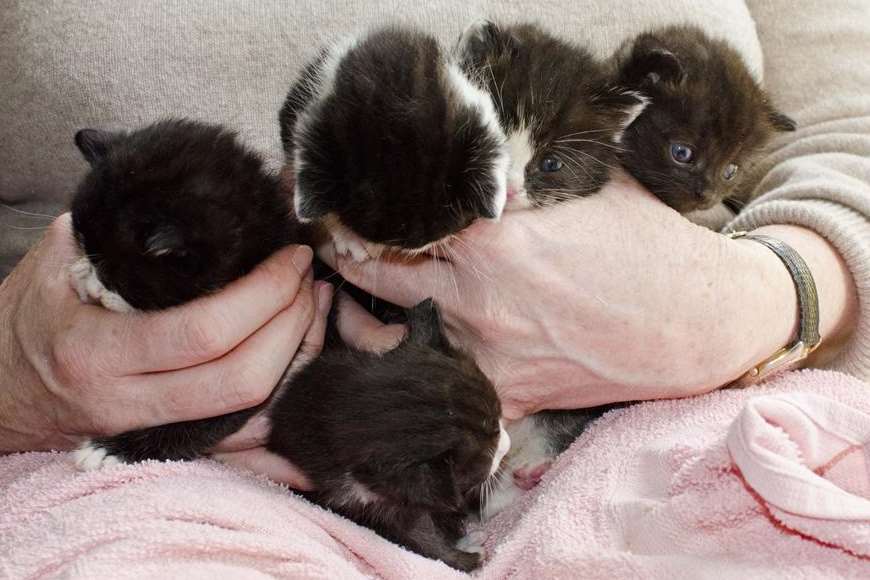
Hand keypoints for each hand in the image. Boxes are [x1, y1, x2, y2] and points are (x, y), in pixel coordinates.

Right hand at [0, 214, 319, 458]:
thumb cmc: (22, 325)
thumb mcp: (48, 270)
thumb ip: (104, 236)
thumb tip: (166, 198)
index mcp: (97, 352)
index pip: (203, 332)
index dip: (262, 295)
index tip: (290, 258)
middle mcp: (128, 401)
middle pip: (241, 379)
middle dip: (293, 325)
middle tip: (307, 278)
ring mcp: (151, 430)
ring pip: (250, 414)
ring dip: (297, 359)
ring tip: (314, 306)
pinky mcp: (169, 444)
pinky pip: (243, 435)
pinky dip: (281, 395)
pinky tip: (299, 352)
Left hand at [322, 174, 856, 418]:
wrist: (702, 323)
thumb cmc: (651, 248)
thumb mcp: (588, 188)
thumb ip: (525, 181)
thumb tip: (484, 168)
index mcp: (492, 244)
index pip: (398, 225)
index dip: (364, 216)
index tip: (344, 212)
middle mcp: (478, 304)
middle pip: (378, 282)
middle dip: (346, 266)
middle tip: (333, 255)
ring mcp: (490, 358)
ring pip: (393, 348)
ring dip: (364, 329)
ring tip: (348, 313)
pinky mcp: (512, 398)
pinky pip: (444, 391)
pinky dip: (419, 377)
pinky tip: (411, 362)